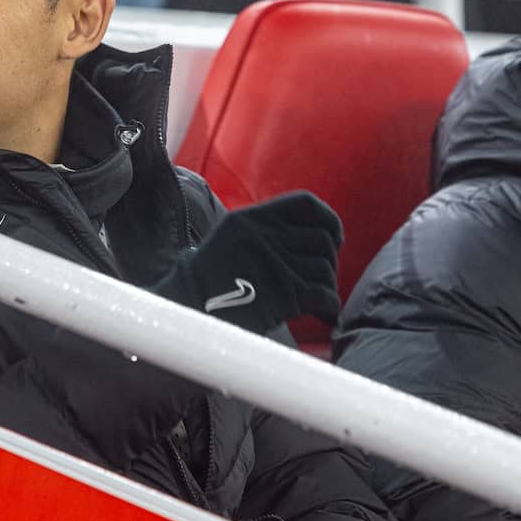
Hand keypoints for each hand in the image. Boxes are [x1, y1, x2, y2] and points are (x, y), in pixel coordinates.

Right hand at [157, 191, 341, 332]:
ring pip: (325, 270)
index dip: (328, 220)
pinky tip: (323, 316)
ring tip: (317, 301)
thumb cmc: (207, 283)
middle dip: (328, 262)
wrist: (187, 311)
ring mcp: (274, 264)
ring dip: (326, 288)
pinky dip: (329, 308)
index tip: (333, 239)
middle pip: (322, 241)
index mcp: (250, 218)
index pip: (306, 204)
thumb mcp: (229, 240)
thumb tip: (309, 237)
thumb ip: (263, 232)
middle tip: (319, 279)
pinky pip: (325, 296)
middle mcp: (264, 236)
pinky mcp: (284, 294)